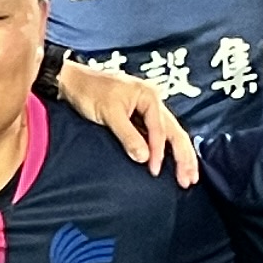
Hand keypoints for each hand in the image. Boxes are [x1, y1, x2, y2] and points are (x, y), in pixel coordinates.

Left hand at [51, 57, 198, 183]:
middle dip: (184, 157)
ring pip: (171, 134)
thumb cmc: (89, 92)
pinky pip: (159, 134)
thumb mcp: (109, 114)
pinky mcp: (140, 116)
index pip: (159, 129)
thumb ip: (128, 136)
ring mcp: (148, 108)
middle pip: (175, 132)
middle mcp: (154, 101)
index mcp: (149, 96)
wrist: (72, 82)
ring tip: (189, 176)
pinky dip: (167, 149)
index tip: (154, 170)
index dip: (158, 151)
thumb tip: (145, 158)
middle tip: (188, 180)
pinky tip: (174, 162)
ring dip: (180, 155)